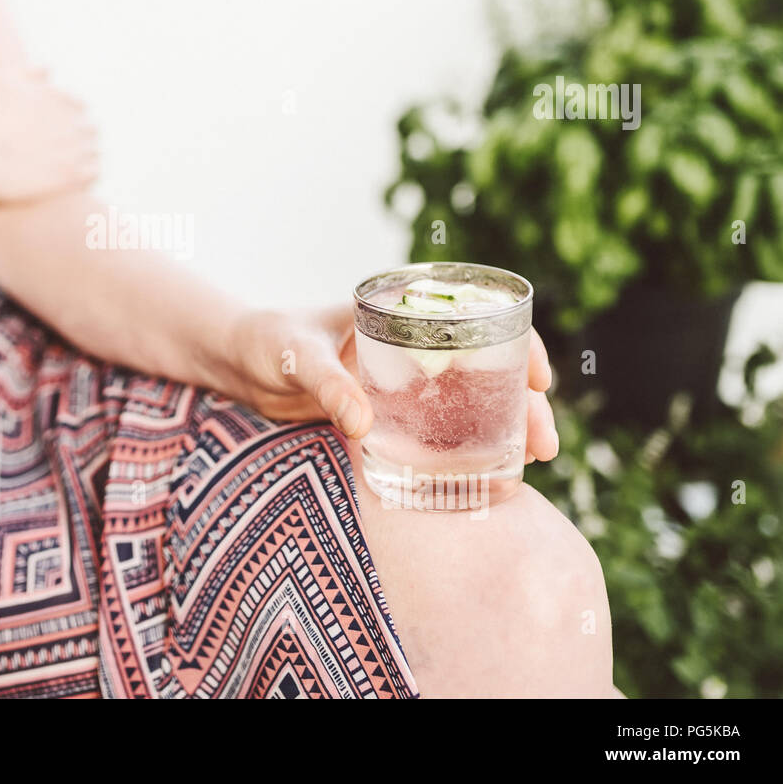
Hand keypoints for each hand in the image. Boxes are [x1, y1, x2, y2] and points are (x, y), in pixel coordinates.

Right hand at [0, 70, 98, 204]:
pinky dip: (86, 177)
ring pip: (94, 152)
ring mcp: (72, 148)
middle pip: (90, 129)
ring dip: (83, 158)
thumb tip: (49, 70)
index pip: (78, 107)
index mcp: (57, 97)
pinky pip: (93, 174)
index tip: (54, 130)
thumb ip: (28, 73)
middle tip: (58, 152)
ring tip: (62, 169)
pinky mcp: (70, 177)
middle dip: (78, 138)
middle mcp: (70, 120)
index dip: (67, 119)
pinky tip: (67, 182)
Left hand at [221, 306, 558, 462]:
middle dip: (523, 401)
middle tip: (544, 442)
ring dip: (504, 427)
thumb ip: (328, 386)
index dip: (519, 343)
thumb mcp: (297, 357)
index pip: (477, 317)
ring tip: (532, 461)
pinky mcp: (388, 411)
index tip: (539, 379)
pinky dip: (465, 445)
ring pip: (469, 399)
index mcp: (401, 310)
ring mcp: (404, 378)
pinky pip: (437, 426)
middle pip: (487, 366)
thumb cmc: (267, 342)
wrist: (239, 363)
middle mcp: (412, 343)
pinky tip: (488, 473)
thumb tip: (363, 426)